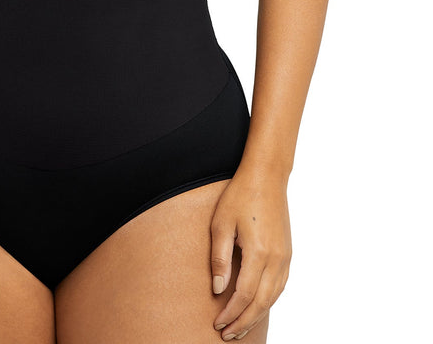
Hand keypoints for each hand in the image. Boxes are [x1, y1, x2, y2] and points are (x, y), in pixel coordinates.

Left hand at [209, 171, 291, 339]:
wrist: (267, 176)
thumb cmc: (240, 196)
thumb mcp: (221, 224)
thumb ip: (220, 258)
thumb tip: (218, 289)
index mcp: (259, 252)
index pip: (244, 295)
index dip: (231, 313)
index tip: (217, 323)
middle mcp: (276, 259)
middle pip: (261, 302)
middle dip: (244, 322)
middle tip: (227, 334)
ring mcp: (285, 257)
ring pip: (273, 298)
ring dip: (257, 316)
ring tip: (241, 328)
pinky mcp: (287, 253)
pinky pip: (280, 286)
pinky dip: (268, 302)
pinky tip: (257, 307)